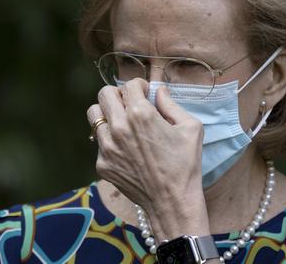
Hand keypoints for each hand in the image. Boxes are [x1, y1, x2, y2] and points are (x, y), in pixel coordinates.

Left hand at [86, 78, 208, 238]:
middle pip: (105, 94)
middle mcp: (119, 127)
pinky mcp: (102, 164)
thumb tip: (159, 90)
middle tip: (130, 103)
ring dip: (108, 114)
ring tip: (122, 122)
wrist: (172, 201)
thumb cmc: (185, 164)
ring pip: (94, 115)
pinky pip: (99, 142)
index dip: (140, 85)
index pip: (129, 85)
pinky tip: (127, 148)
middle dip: (119, 94)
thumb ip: (171, 104)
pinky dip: (110, 139)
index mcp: (140, 114)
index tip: (146, 93)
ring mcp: (107, 147)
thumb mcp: (190, 128)